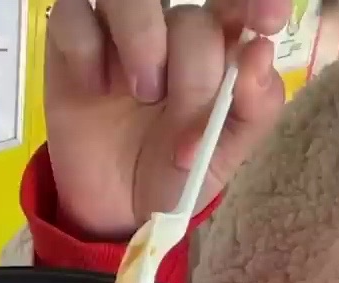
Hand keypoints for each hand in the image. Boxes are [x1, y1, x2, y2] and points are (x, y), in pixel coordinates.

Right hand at [44, 0, 288, 237]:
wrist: (113, 208)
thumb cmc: (170, 174)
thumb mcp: (222, 156)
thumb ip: (253, 108)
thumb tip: (259, 52)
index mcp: (217, 49)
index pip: (239, 4)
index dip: (255, 2)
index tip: (267, 22)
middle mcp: (170, 30)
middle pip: (192, 14)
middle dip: (194, 64)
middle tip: (178, 108)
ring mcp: (118, 29)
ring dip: (141, 39)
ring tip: (142, 94)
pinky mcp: (71, 38)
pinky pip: (73, 14)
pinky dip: (86, 50)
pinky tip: (93, 89)